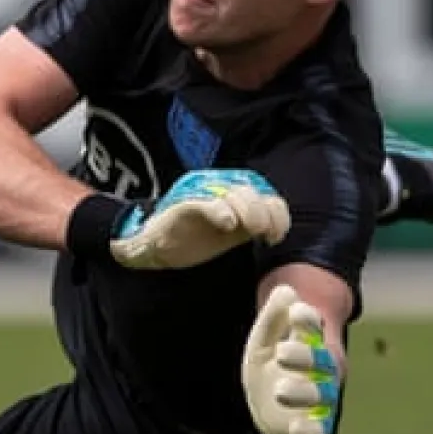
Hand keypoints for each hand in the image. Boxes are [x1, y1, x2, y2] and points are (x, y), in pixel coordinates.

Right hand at [109, 169, 289, 269]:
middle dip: (263, 213)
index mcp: (231, 191)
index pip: (262, 191)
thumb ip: (251, 225)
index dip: (276, 211)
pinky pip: (204, 202)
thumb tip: (277, 227)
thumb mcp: (231, 233)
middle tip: (265, 235)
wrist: (155, 246)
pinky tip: (229, 224)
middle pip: (250, 191)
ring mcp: (199, 193)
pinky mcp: (182, 204)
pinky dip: (220, 211)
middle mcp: (216, 186)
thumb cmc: (194, 239)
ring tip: (253, 231)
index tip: (276, 235)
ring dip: (249, 212)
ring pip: (231, 194)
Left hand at [242, 284, 343, 433]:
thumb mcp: (263, 338)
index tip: (297, 312)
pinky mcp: (314, 424)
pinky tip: (297, 428)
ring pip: (323, 395)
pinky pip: (319, 429)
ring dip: (305, 393)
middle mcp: (322, 370)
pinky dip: (311, 430)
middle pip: (323, 361)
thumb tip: (286, 291)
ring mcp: (320, 397)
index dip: (308, 319)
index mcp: (310, 342)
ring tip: (279, 390)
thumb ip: (272, 317)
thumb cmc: (269, 362)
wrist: (266, 402)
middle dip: (306, 356)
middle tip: (281, 352)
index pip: (314, 327)